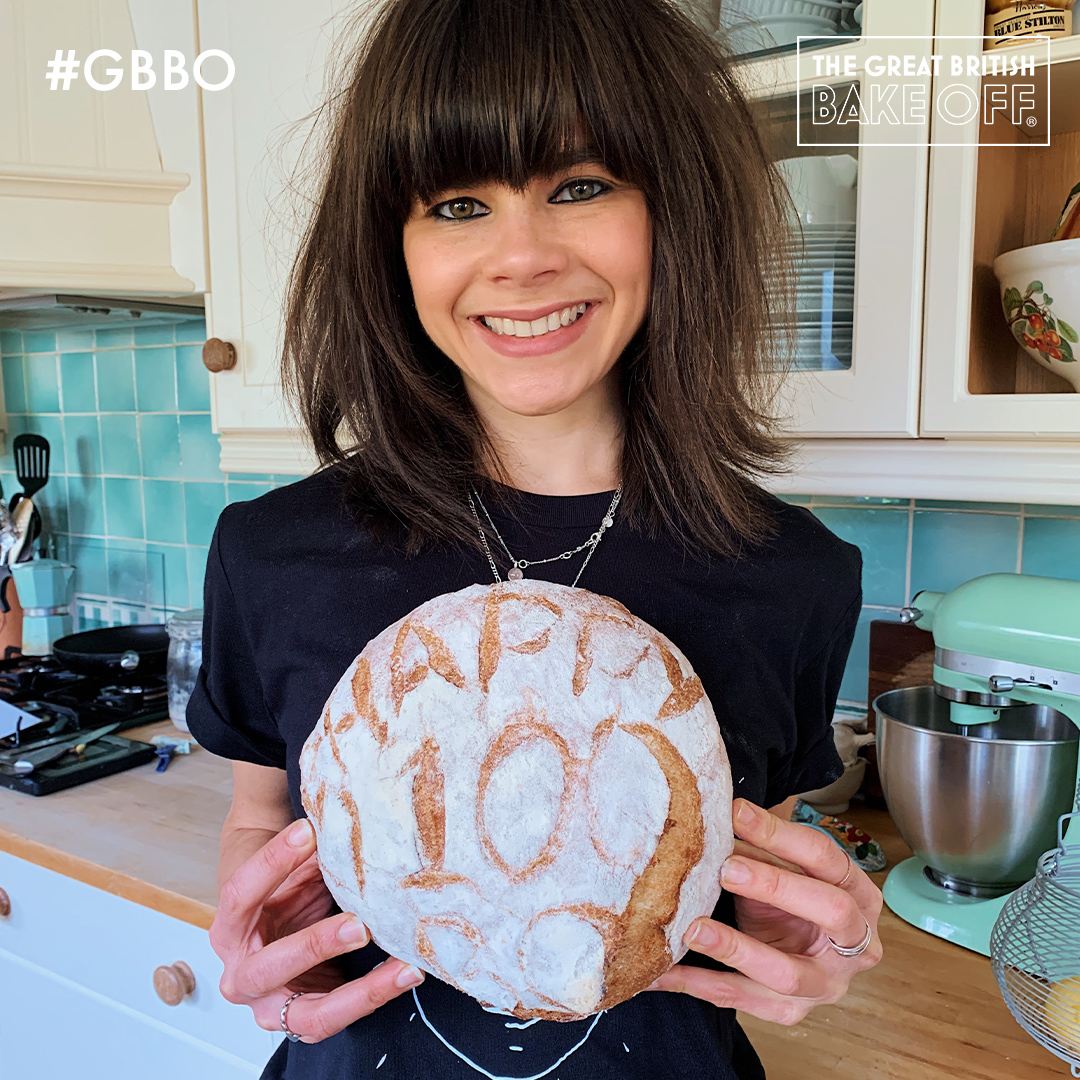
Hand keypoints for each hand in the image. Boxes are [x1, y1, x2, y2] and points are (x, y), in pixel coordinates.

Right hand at [209, 818, 424, 1042]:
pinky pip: (340, 1019)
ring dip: (359, 991)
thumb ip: (310, 855)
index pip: (240, 894)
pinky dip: (375, 996)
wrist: (281, 938)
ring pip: (311, 1013)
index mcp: (231, 928)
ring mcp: (271, 1007)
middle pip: (269, 965)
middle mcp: (242, 974)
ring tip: (402, 966)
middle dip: (315, 945)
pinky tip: (407, 973)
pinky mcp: (303, 1025)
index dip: (272, 861)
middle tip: (359, 926)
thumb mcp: (294, 876)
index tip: (308, 832)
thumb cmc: (286, 902)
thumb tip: (344, 820)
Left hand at [649, 798, 882, 1025]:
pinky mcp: (790, 1011)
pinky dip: (698, 985)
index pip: (826, 857)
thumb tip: (714, 816)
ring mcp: (825, 984)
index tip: (735, 813)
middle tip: (726, 869)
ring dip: (735, 948)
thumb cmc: (793, 903)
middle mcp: (857, 943)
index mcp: (858, 894)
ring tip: (693, 928)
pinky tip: (662, 972)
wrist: (803, 955)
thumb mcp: (783, 870)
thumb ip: (759, 848)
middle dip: (776, 886)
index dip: (781, 835)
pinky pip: (741, 999)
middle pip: (830, 911)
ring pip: (786, 972)